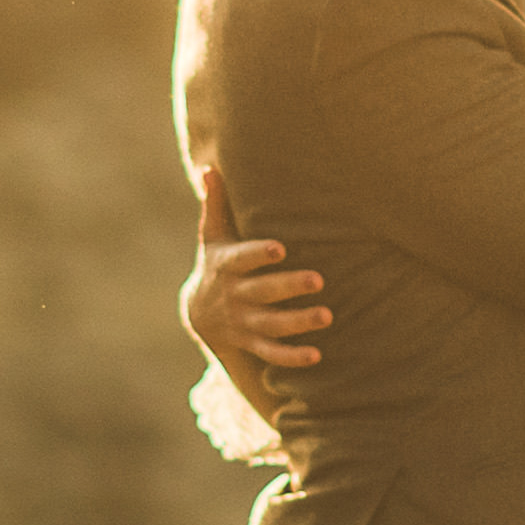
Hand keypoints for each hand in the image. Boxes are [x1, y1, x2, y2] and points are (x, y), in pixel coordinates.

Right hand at [187, 165, 329, 369]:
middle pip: (263, 292)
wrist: (198, 315)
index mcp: (227, 266)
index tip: (280, 248)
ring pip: (272, 324)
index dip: (259, 254)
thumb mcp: (211, 236)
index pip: (243, 259)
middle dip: (289, 286)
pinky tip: (316, 355)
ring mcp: (244, 322)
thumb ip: (215, 204)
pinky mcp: (252, 342)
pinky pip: (271, 353)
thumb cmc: (215, 264)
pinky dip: (291, 357)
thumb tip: (209, 167)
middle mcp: (236, 295)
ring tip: (327, 315)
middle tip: (319, 279)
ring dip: (299, 322)